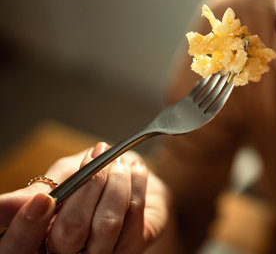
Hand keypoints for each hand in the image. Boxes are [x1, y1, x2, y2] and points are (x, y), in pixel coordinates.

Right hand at [0, 142, 171, 253]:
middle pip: (68, 233)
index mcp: (43, 238)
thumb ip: (39, 191)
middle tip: (96, 156)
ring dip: (115, 182)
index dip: (26, 227)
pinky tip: (136, 170)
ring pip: (106, 224)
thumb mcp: (62, 176)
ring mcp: (105, 253)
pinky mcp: (134, 245)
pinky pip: (134, 215)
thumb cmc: (93, 177)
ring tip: (119, 162)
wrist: (135, 174)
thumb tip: (0, 205)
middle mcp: (70, 253)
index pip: (20, 248)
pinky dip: (136, 184)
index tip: (43, 199)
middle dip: (86, 187)